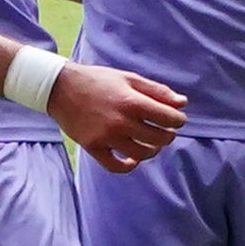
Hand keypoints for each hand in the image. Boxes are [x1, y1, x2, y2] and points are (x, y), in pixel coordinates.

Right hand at [48, 64, 185, 173]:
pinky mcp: (93, 147)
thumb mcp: (129, 78)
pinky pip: (115, 166)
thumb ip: (157, 91)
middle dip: (168, 135)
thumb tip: (183, 103)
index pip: (169, 118)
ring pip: (142, 154)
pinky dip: (128, 166)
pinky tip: (134, 159)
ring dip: (153, 150)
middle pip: (159, 138)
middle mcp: (120, 122)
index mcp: (132, 102)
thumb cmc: (98, 81)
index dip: (179, 120)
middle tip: (165, 130)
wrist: (61, 88)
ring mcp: (106, 137)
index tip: (176, 119)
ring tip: (152, 143)